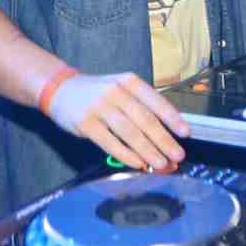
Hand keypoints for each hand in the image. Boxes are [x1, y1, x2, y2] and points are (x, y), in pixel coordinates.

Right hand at [44, 72, 188, 173]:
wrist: (60, 89)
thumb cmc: (97, 93)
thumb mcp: (120, 88)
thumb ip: (140, 105)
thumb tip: (167, 132)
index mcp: (128, 81)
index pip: (155, 100)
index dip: (172, 118)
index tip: (185, 133)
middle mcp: (114, 91)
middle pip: (144, 119)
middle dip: (164, 139)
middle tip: (177, 155)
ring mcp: (99, 107)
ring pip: (129, 132)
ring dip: (148, 150)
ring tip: (161, 163)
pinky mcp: (85, 123)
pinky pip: (110, 143)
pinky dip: (126, 155)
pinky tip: (138, 163)